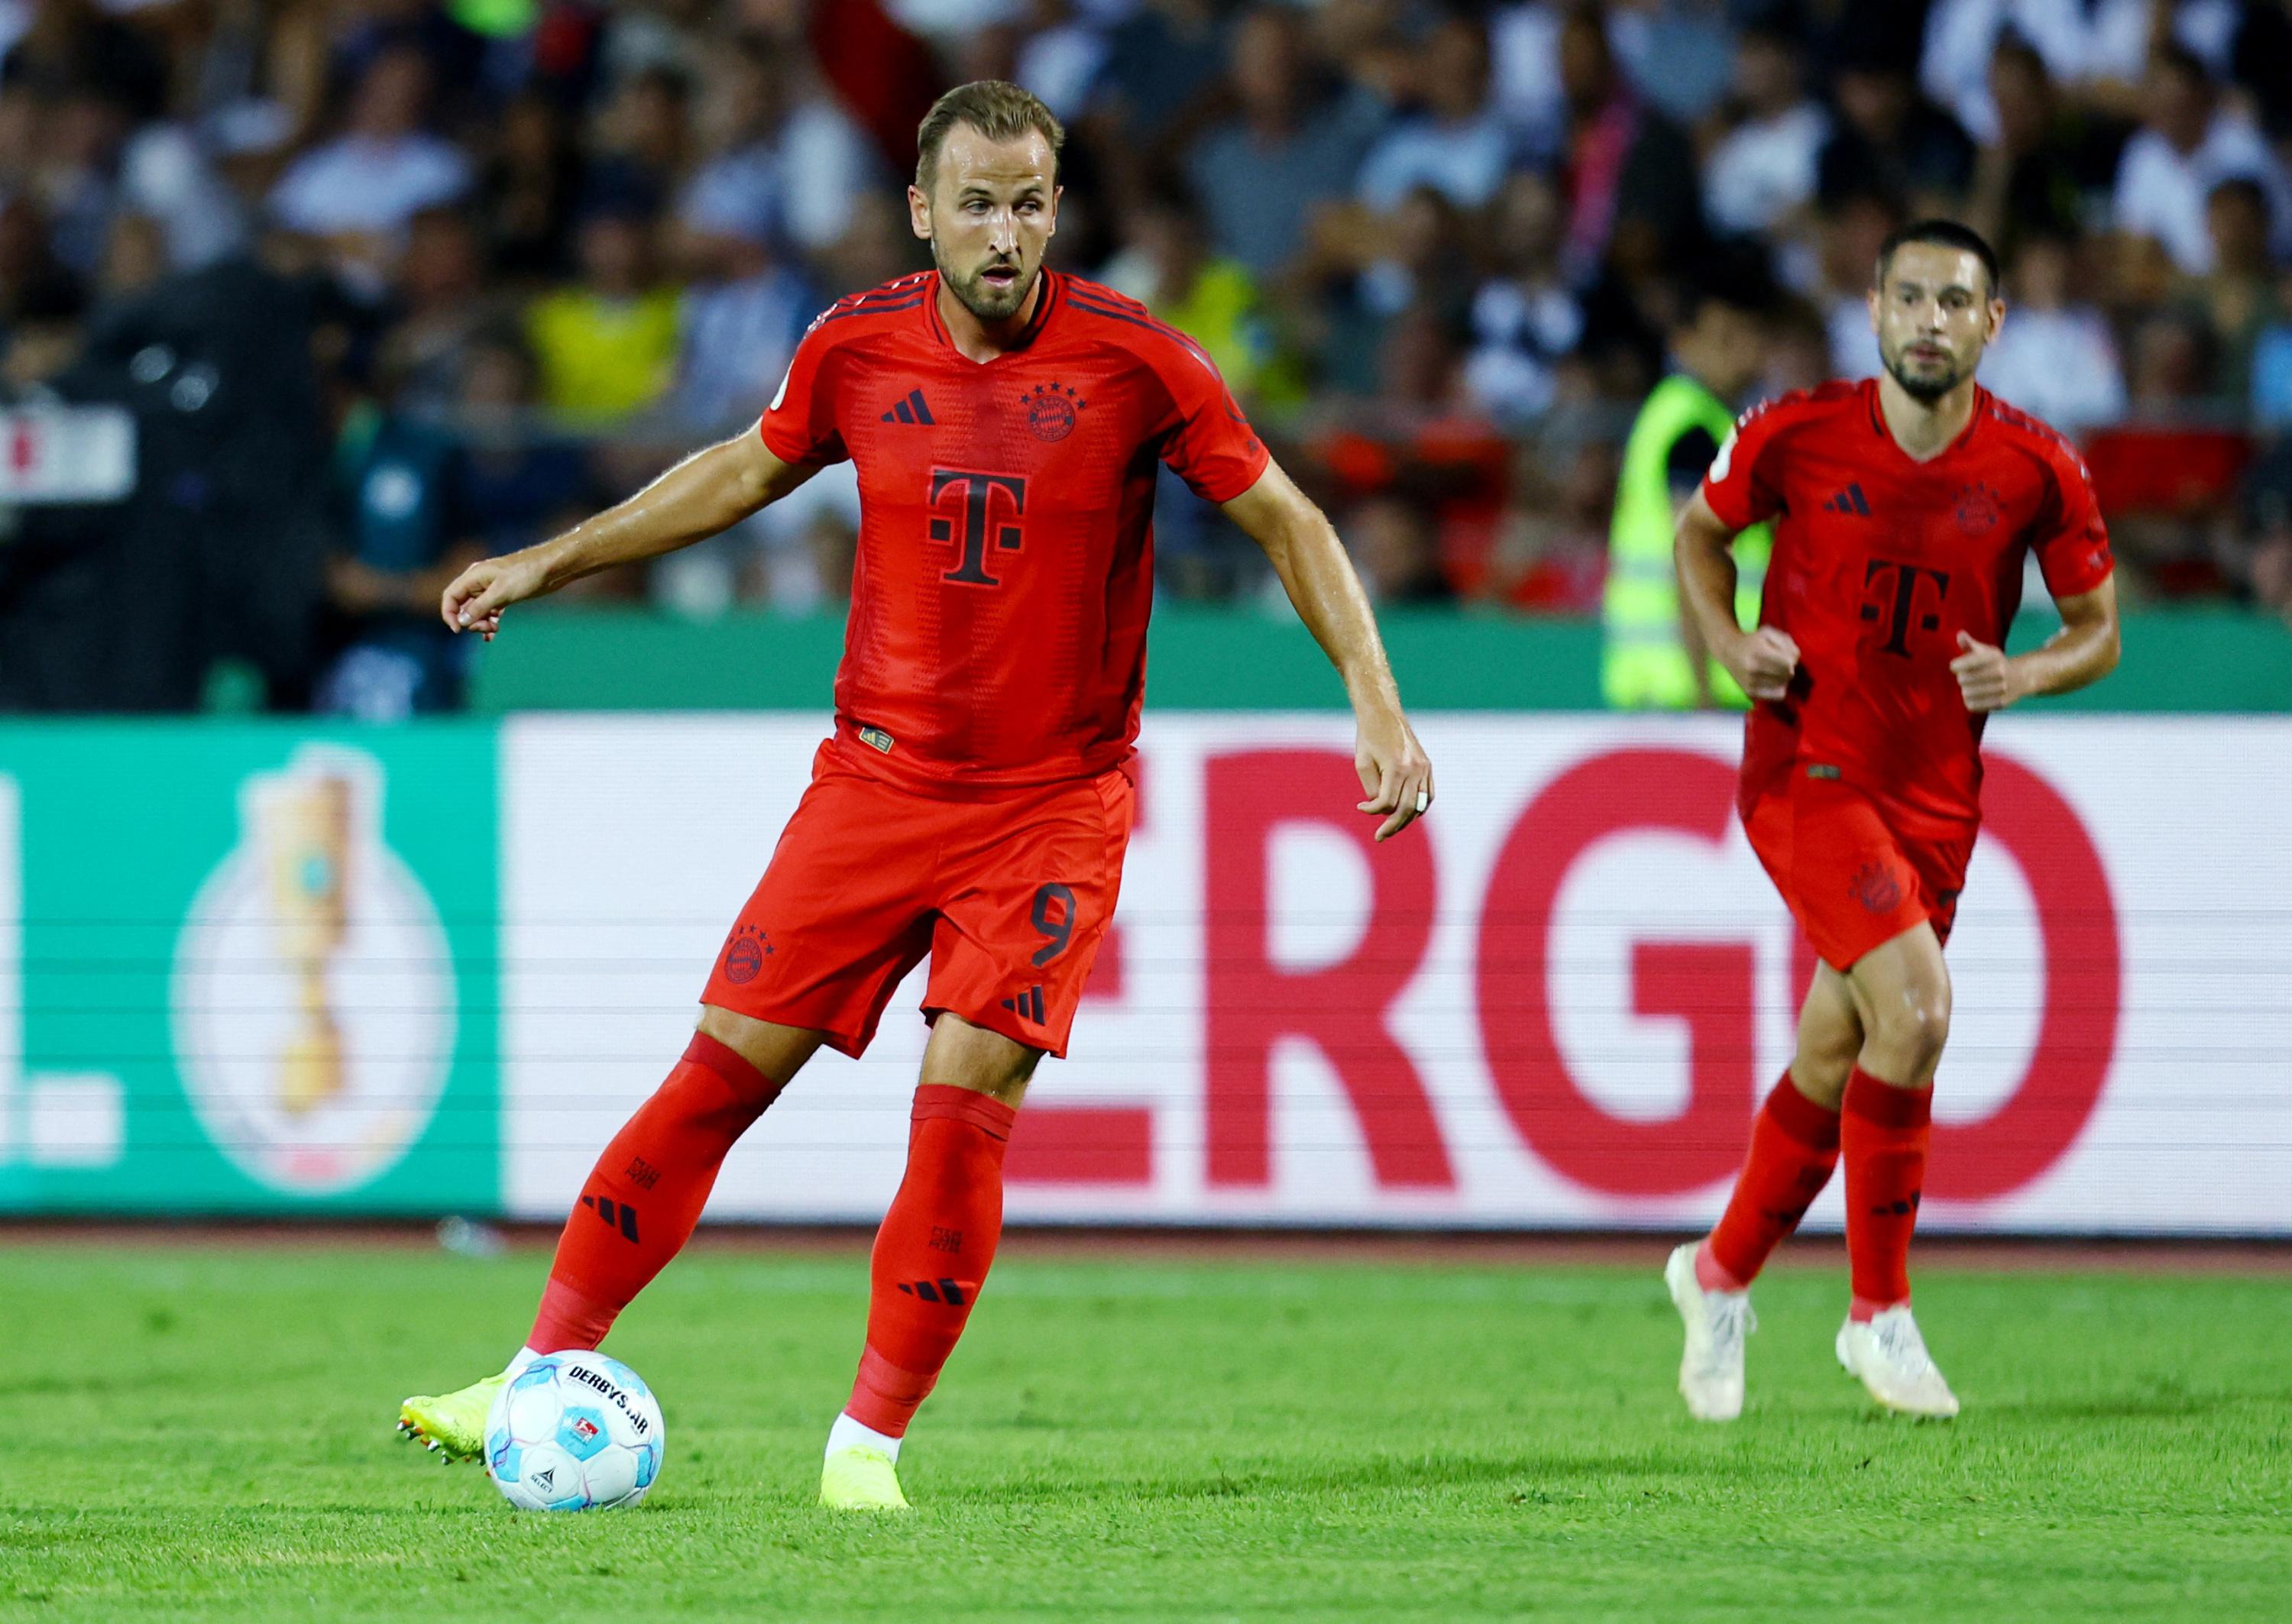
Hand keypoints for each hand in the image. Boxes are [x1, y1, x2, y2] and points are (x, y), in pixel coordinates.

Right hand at [440, 553, 548, 641]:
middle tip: (487, 629)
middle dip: (471, 621)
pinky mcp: (504, 595)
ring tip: (494, 630)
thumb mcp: (501, 592)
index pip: (450, 596)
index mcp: (474, 576)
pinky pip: (490, 611)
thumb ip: (479, 607)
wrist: (553, 568)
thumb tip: (461, 621)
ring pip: (477, 610)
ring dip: (481, 623)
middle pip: (463, 606)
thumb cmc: (527, 574)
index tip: (458, 630)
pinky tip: (494, 633)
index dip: (449, 614)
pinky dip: (490, 622)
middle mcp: (479, 582)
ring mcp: (491, 589)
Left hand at [1354, 703, 1432, 841]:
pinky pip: (1428, 795)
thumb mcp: (1362, 763)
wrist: (1383, 713)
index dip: (1372, 811)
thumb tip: (1381, 809)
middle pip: (1406, 809)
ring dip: (1406, 820)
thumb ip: (1372, 789)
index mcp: (1396, 767)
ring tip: (1392, 829)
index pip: (1387, 803)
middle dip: (1392, 826)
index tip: (1360, 808)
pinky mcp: (1427, 766)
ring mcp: (1424, 767)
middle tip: (1379, 837)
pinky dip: (1419, 807)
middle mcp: (1414, 769)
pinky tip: (1408, 815)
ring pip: (1420, 805)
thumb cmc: (1368, 738)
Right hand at [1721, 626, 1800, 700]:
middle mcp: (1753, 669)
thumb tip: (1796, 659)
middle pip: (1788, 675)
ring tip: (1776, 671)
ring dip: (1784, 678)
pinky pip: (1778, 696)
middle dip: (1789, 669)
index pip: (1788, 663)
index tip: (1786, 655)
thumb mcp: (1769, 633)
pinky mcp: (1750, 692)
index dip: (1792, 659)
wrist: (1728, 651)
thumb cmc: (1752, 640)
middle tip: (1781, 664)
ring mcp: (1750, 683)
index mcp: (1758, 652)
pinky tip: (1774, 681)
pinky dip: (1780, 689)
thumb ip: (1786, 642)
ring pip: (1784, 686)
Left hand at [1951, 631, 2020, 711]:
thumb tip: (1959, 634)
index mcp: (1994, 657)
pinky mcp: (2000, 703)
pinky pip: (1973, 705)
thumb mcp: (1986, 651)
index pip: (1967, 662)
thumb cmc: (1996, 663)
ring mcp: (2001, 689)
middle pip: (1963, 679)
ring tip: (1971, 686)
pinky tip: (1974, 696)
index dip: (1956, 666)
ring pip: (1966, 693)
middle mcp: (2000, 672)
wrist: (2021, 678)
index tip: (1954, 666)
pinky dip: (1969, 701)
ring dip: (1965, 690)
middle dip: (1961, 678)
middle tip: (1966, 677)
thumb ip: (1970, 644)